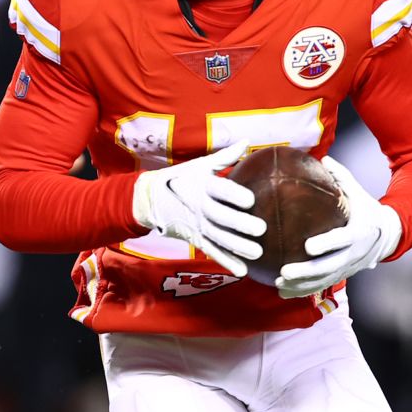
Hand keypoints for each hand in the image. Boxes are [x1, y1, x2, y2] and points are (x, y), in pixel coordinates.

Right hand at [131, 142, 264, 276]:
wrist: (151, 199)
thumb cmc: (181, 178)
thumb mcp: (200, 165)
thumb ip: (225, 157)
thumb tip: (247, 141)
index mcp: (202, 185)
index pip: (219, 190)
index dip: (234, 195)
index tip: (252, 200)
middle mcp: (200, 207)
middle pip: (221, 217)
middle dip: (240, 224)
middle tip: (261, 229)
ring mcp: (197, 225)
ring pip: (219, 238)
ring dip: (238, 247)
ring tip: (257, 253)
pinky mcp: (195, 239)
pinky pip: (212, 252)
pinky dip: (226, 261)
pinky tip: (242, 270)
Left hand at [275, 156, 401, 298]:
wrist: (388, 236)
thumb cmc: (367, 210)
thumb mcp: (358, 193)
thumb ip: (342, 177)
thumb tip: (323, 157)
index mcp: (358, 232)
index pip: (341, 240)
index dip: (326, 244)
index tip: (308, 246)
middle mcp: (354, 254)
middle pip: (330, 267)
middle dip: (307, 272)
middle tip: (284, 271)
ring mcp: (348, 268)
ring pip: (324, 280)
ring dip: (301, 285)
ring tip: (278, 283)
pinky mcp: (342, 275)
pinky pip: (321, 286)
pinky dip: (303, 291)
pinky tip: (282, 292)